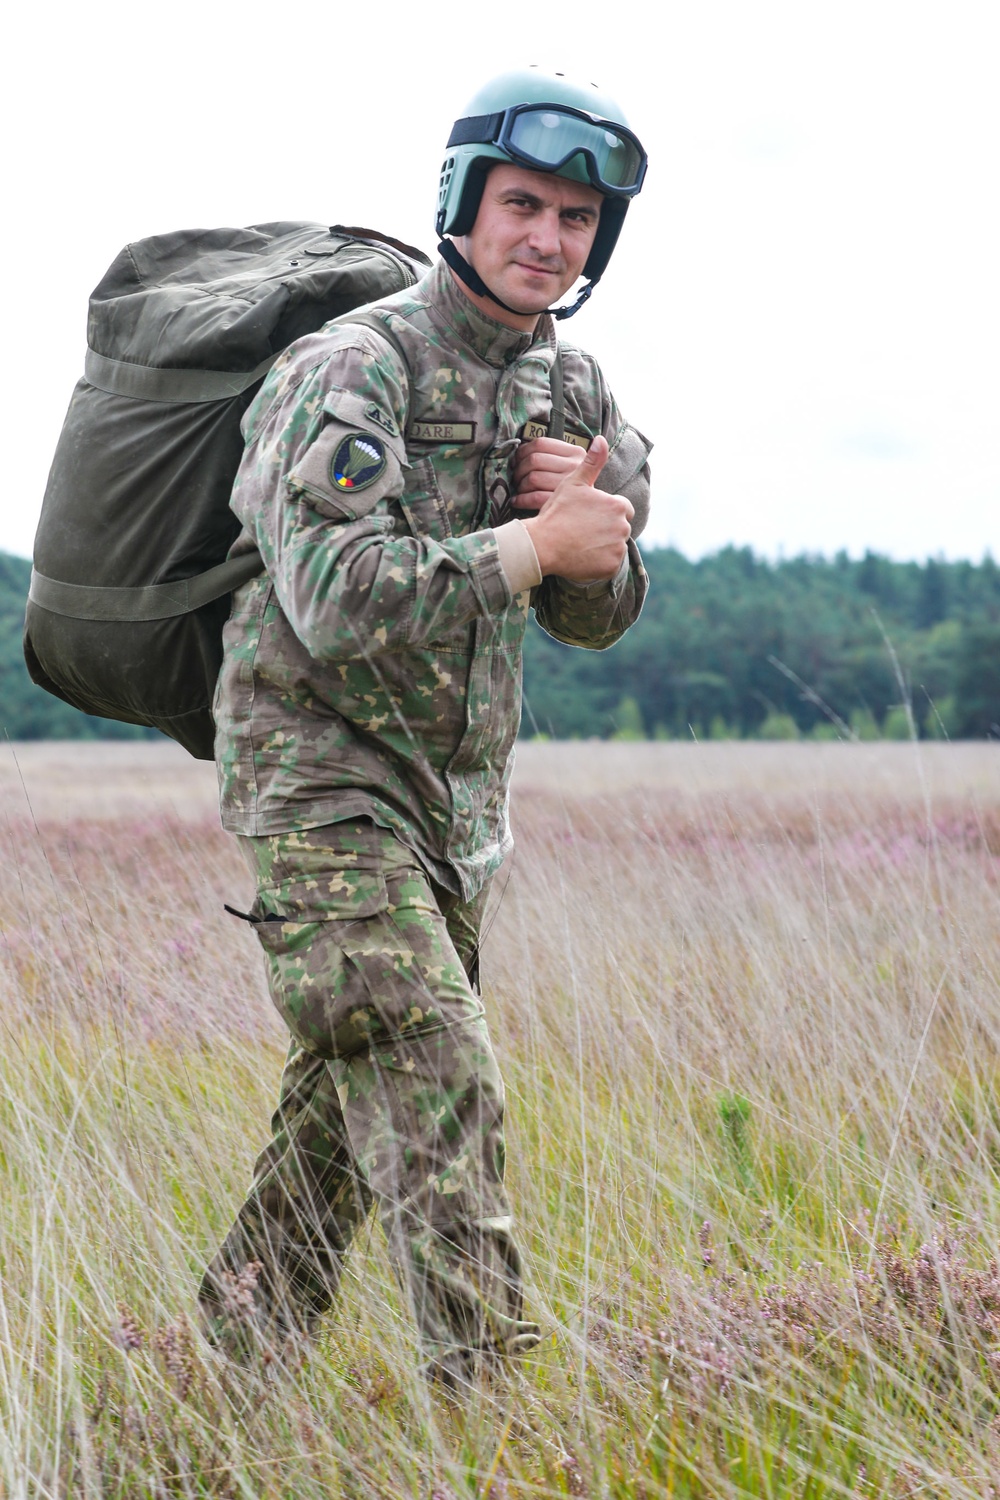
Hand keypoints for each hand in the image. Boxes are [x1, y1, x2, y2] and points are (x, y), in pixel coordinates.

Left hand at [512, 436, 588, 511]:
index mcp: (575, 452)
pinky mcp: (562, 504)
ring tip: (520, 489)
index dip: (522, 451)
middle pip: (534, 460)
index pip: (541, 443)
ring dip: (521, 485)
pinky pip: (534, 497)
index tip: (517, 459)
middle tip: (516, 476)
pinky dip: (521, 499)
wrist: (591, 512)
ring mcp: (569, 485)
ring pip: (533, 478)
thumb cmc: (576, 490)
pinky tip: (518, 501)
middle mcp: (574, 466)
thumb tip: (520, 453)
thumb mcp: (571, 466)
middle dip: (519, 469)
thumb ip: (552, 456)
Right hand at [521, 435, 633, 581]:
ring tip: (581, 543)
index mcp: (617, 506)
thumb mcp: (574, 483)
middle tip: (582, 530)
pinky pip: (609, 564)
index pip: (621, 508)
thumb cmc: (557, 512)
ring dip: (603, 545)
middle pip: (619, 528)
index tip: (589, 516)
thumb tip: (601, 439)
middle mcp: (623, 527)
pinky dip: (599, 562)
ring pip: (614, 546)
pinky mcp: (611, 567)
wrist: (544, 544)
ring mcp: (617, 549)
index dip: (605, 511)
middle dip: (605, 529)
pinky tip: (583, 556)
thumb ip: (592, 463)